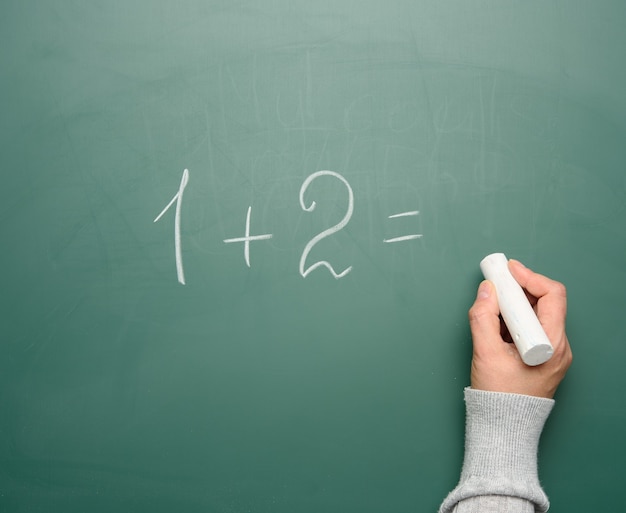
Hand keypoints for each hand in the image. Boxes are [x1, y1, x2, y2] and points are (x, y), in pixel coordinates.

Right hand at [468, 259, 572, 397]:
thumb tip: (486, 291)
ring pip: (537, 315)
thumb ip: (483, 317)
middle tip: (497, 282)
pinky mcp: (542, 358)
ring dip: (515, 305)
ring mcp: (552, 354)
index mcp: (552, 344)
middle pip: (545, 303)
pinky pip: (532, 329)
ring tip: (492, 304)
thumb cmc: (498, 396)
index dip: (529, 277)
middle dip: (519, 289)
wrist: (503, 427)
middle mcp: (558, 347)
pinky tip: (497, 323)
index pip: (551, 295)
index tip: (509, 270)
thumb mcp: (486, 352)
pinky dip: (514, 320)